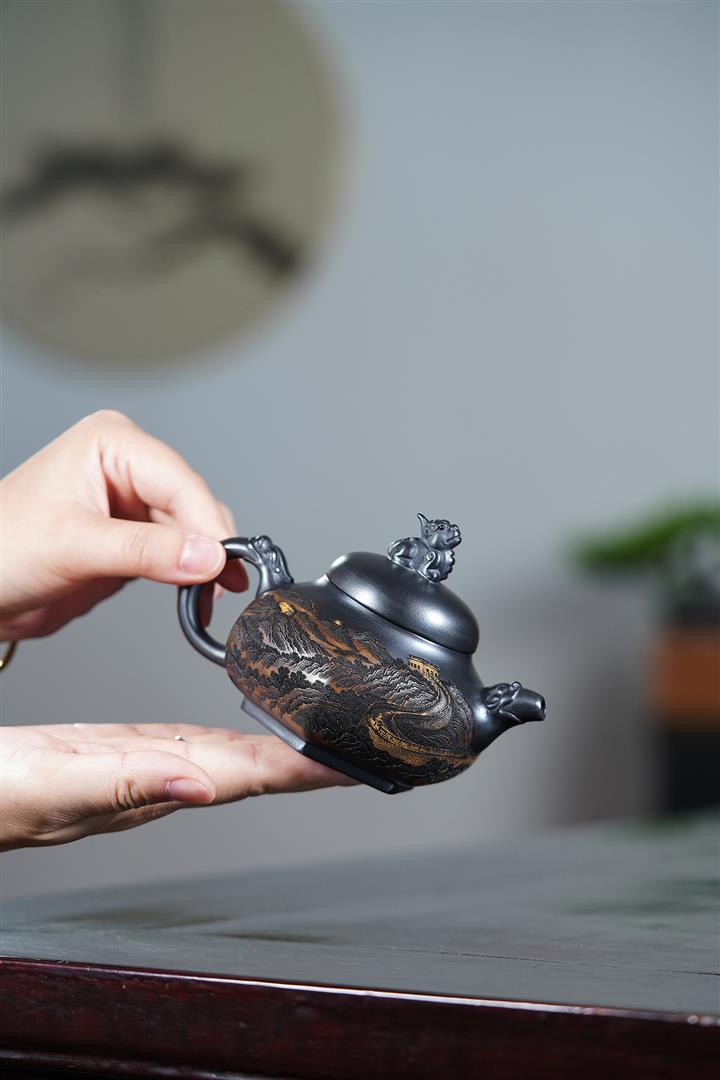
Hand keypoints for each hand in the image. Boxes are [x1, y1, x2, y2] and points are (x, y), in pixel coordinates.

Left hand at [0, 409, 247, 639]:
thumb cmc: (1, 550)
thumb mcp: (75, 547)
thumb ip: (146, 551)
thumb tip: (209, 557)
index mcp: (112, 444)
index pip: (180, 480)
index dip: (207, 523)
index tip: (225, 563)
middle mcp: (128, 466)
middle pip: (194, 503)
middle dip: (211, 545)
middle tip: (223, 587)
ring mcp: (134, 503)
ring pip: (194, 529)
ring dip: (204, 564)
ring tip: (210, 597)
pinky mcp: (135, 537)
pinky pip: (179, 552)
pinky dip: (191, 575)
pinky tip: (197, 596)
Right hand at [0, 723, 354, 849]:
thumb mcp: (59, 783)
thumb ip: (127, 782)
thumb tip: (200, 782)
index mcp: (159, 784)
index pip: (256, 775)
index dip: (311, 771)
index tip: (361, 764)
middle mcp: (164, 779)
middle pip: (260, 767)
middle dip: (315, 759)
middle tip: (366, 745)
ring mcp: (149, 764)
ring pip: (235, 754)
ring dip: (285, 747)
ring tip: (327, 735)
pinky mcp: (128, 746)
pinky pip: (200, 740)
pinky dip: (238, 732)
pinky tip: (248, 725)